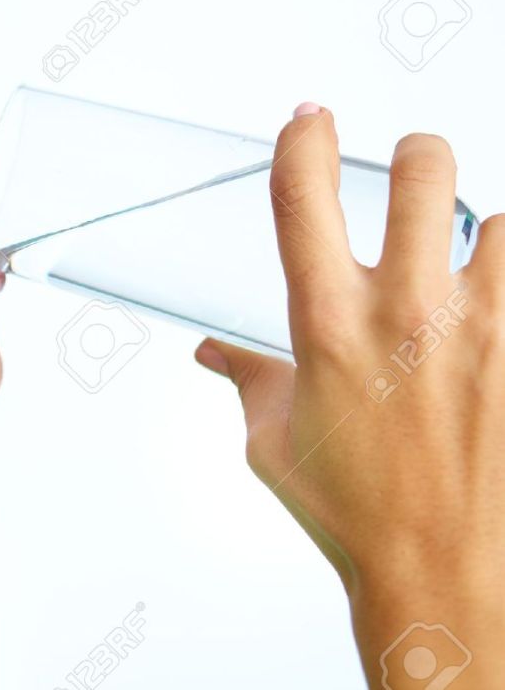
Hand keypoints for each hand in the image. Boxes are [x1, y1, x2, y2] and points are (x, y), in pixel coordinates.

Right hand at [195, 103, 504, 688]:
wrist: (451, 575)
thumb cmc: (359, 516)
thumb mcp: (274, 444)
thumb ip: (247, 381)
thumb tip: (216, 355)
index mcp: (329, 328)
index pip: (303, 196)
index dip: (302, 137)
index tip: (309, 117)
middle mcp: (408, 313)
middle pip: (424, 169)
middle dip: (417, 155)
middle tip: (415, 172)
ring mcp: (484, 330)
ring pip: (502, 218)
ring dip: (485, 231)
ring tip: (473, 265)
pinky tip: (494, 311)